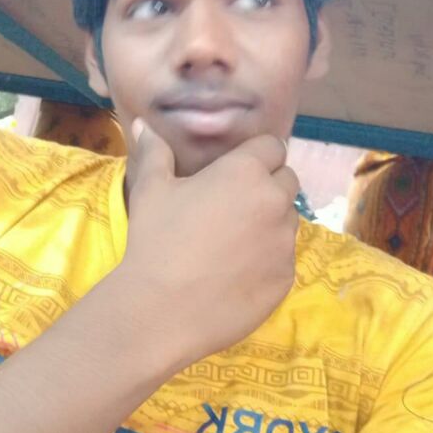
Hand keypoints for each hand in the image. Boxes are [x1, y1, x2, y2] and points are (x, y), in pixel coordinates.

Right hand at [116, 121, 299, 365]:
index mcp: (245, 171)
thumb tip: (144, 123)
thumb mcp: (151, 190)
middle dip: (267, 186)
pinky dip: (267, 259)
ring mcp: (285, 242)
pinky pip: (283, 257)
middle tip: (232, 205)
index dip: (256, 156)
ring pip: (288, 220)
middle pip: (286, 181)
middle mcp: (275, 200)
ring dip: (269, 222)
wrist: (161, 308)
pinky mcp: (286, 277)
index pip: (272, 147)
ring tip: (231, 242)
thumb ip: (155, 152)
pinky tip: (235, 272)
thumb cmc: (156, 240)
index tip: (235, 171)